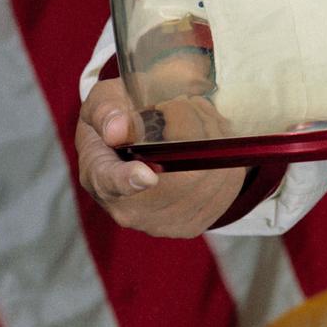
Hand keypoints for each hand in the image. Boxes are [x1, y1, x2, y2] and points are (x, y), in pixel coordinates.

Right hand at [76, 71, 244, 238]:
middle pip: (179, 178)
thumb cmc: (118, 120)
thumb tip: (117, 129)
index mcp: (100, 176)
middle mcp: (129, 210)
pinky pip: (225, 188)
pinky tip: (213, 138)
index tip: (147, 176)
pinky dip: (226, 157)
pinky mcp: (193, 224)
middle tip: (190, 101)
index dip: (129, 181)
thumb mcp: (103, 101)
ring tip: (202, 113)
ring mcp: (162, 223)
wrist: (132, 149)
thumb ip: (106, 111)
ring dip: (215, 137)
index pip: (112, 183)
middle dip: (195, 129)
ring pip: (208, 180)